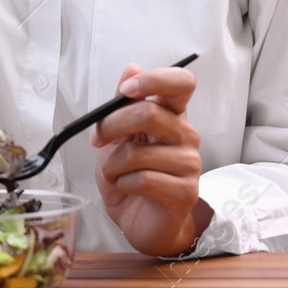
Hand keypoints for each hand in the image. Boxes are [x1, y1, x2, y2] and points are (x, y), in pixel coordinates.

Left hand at [91, 63, 213, 256]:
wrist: (139, 221)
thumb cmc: (130, 177)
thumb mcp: (117, 137)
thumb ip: (123, 105)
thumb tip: (132, 66)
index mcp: (172, 116)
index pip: (181, 83)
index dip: (154, 79)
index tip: (126, 89)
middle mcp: (186, 135)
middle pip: (150, 113)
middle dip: (111, 126)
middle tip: (97, 140)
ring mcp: (190, 164)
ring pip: (139, 151)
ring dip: (113, 164)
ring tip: (115, 174)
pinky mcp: (185, 191)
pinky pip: (143, 179)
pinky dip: (123, 184)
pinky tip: (127, 188)